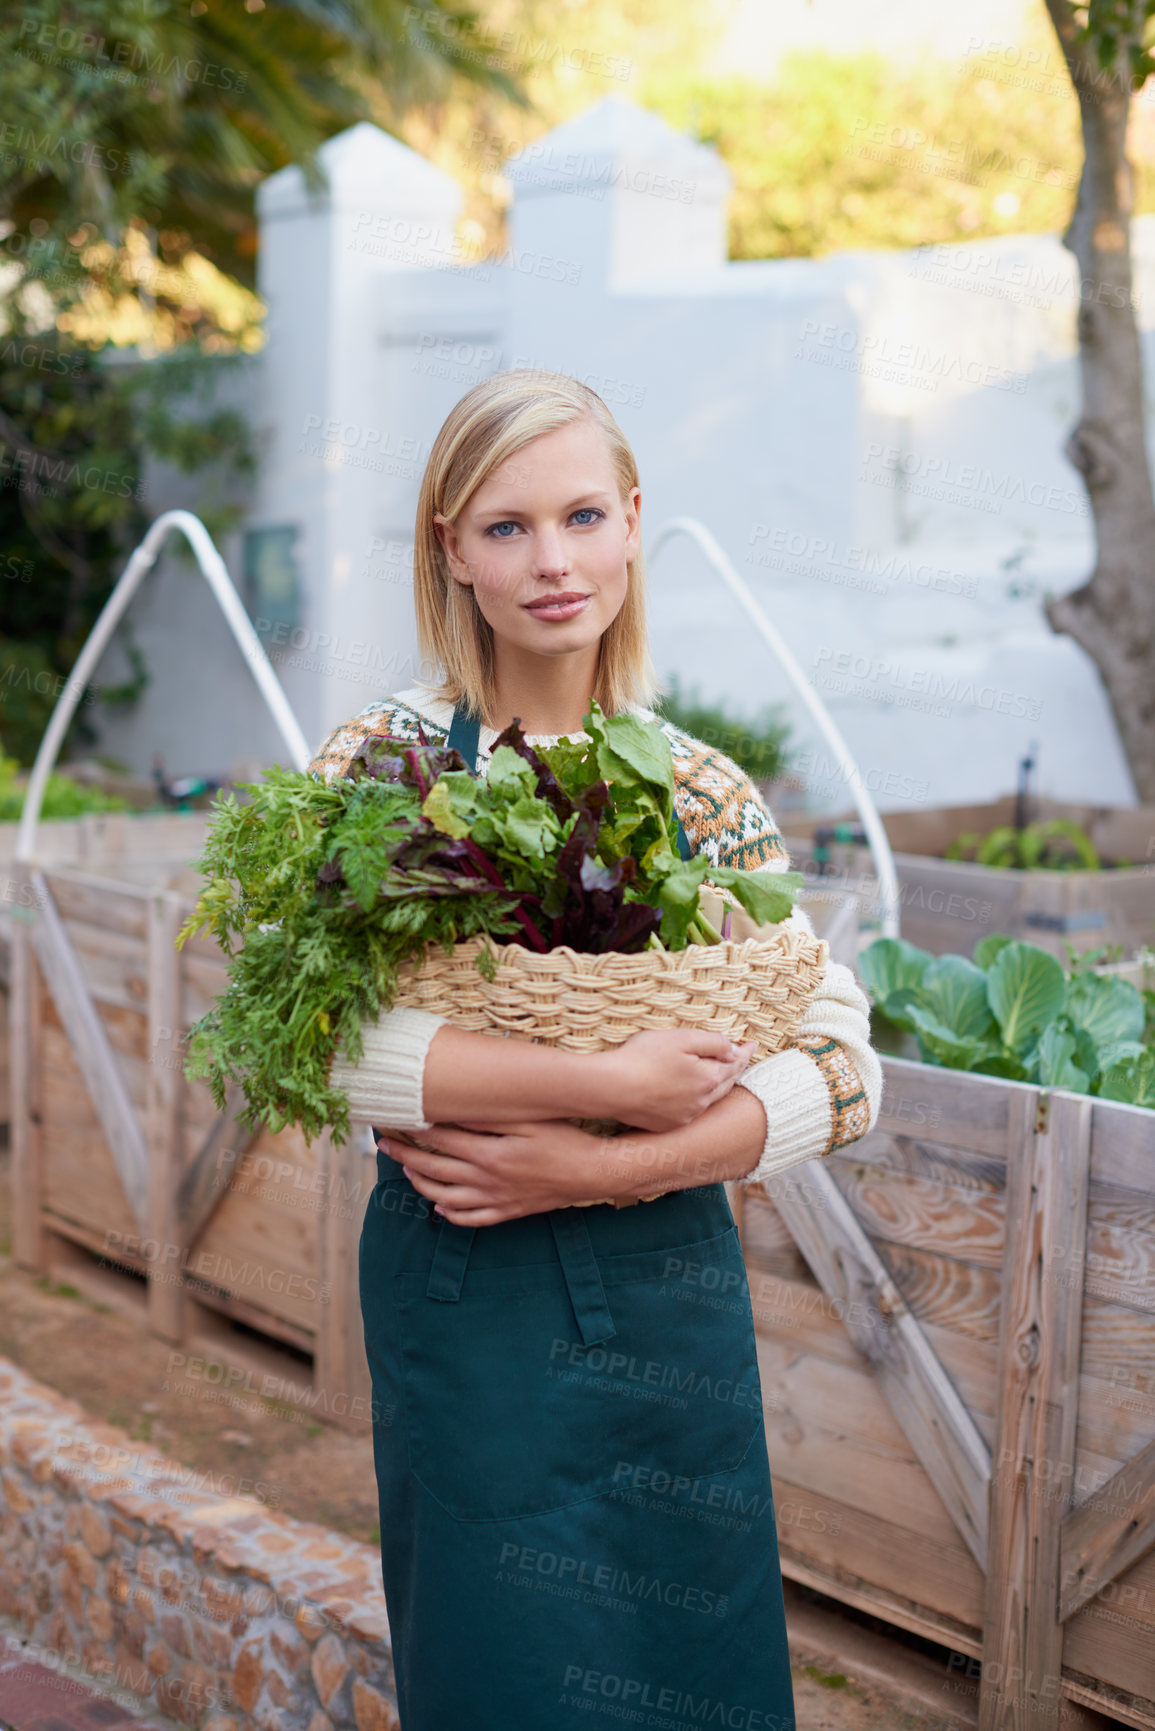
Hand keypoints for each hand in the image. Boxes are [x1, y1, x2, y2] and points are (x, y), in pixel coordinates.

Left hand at [375, 1119, 614, 1225]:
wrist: (593, 1173)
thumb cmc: (565, 1139)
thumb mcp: (530, 1119)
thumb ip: (491, 1116)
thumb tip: (456, 1109)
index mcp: (489, 1154)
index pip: (440, 1139)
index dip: (414, 1127)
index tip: (395, 1116)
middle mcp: (487, 1181)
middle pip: (434, 1169)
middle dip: (404, 1154)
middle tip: (383, 1142)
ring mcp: (496, 1200)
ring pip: (445, 1197)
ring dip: (420, 1183)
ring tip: (405, 1169)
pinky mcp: (508, 1212)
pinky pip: (471, 1219)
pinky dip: (450, 1214)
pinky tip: (440, 1205)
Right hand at [595, 1029, 755, 1131]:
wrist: (612, 1087)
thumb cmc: (644, 1057)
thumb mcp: (682, 1039)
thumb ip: (713, 1043)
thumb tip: (735, 1049)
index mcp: (708, 1078)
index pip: (734, 1063)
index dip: (745, 1052)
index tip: (753, 1045)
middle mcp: (701, 1102)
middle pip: (726, 1084)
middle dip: (735, 1070)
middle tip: (742, 1059)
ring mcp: (684, 1116)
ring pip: (709, 1100)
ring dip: (717, 1087)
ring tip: (722, 1076)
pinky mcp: (667, 1124)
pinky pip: (690, 1112)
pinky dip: (697, 1100)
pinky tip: (692, 1095)